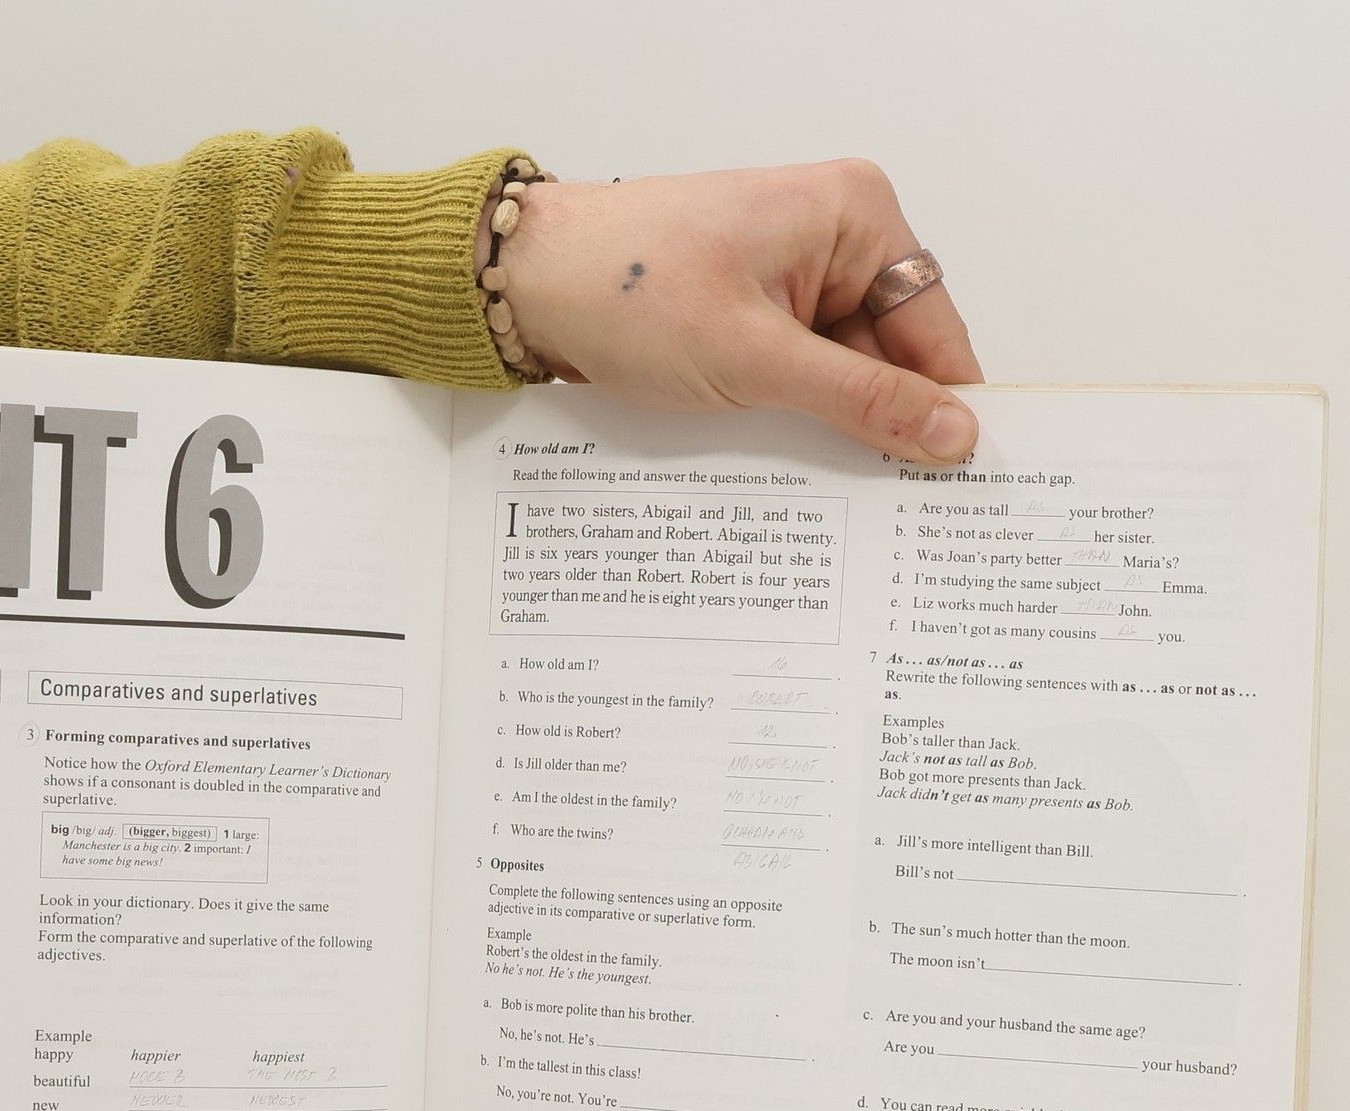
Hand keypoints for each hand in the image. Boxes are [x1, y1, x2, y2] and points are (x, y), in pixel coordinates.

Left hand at [485, 159, 983, 461]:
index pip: (932, 325)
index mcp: (855, 217)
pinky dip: (794, 420)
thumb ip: (860, 399)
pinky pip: (797, 377)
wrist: (532, 285)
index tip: (961, 479)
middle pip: (890, 354)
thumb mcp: (756, 357)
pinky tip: (790, 468)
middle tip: (899, 511)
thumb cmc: (630, 290)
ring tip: (840, 498)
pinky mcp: (751, 316)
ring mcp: (790, 279)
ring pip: (841, 375)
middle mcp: (833, 238)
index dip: (946, 404)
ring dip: (834, 430)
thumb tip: (951, 433)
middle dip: (886, 424)